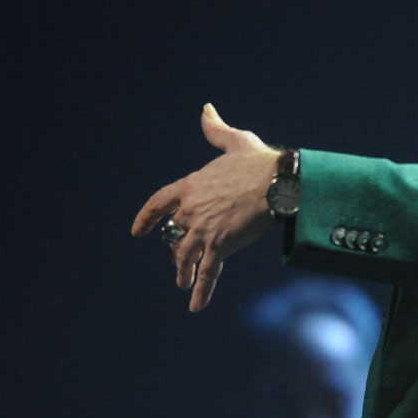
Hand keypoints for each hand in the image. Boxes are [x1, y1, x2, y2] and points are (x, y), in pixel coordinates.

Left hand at [131, 104, 280, 311]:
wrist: (279, 182)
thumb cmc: (260, 161)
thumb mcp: (235, 141)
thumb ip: (216, 130)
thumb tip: (206, 110)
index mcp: (191, 185)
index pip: (158, 203)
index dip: (147, 218)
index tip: (138, 232)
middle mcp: (191, 209)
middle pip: (175, 235)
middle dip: (176, 250)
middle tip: (179, 264)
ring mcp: (204, 229)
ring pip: (186, 256)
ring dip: (184, 273)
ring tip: (184, 285)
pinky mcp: (221, 245)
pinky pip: (207, 273)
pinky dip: (201, 291)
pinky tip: (195, 307)